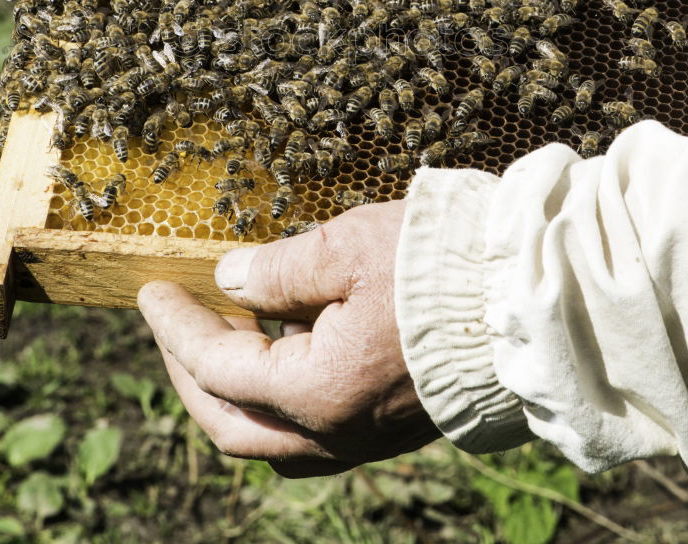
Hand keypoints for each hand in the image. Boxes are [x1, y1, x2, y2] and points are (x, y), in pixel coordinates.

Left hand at [137, 200, 439, 476]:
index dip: (175, 327)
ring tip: (231, 329)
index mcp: (319, 392)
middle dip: (191, 374)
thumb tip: (231, 280)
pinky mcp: (396, 424)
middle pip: (234, 425)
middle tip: (176, 322)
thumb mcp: (347, 248)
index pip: (218, 367)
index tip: (149, 291)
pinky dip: (280, 394)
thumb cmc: (442, 266)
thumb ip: (277, 270)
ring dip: (235, 390)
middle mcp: (339, 432)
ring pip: (274, 438)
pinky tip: (289, 343)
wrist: (538, 298)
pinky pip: (316, 428)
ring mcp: (370, 435)